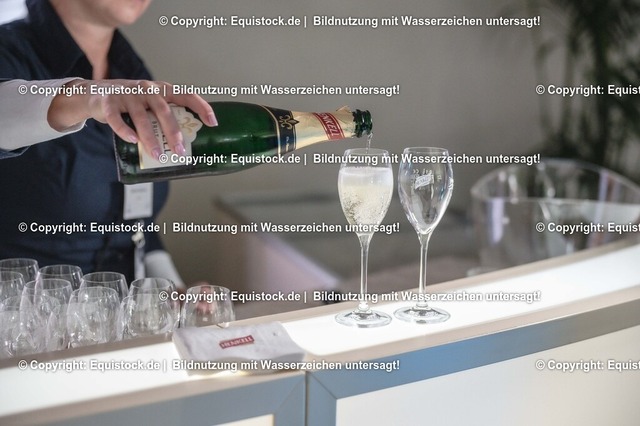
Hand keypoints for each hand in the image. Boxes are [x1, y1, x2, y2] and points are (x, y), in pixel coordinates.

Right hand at [48, 79, 217, 158]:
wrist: (93, 94)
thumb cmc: (130, 103)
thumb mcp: (150, 105)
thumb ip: (164, 117)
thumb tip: (186, 145)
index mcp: (161, 90)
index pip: (186, 95)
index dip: (201, 107)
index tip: (213, 123)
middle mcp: (147, 89)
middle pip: (164, 111)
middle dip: (173, 133)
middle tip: (180, 151)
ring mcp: (127, 94)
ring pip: (141, 117)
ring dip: (151, 138)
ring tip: (157, 154)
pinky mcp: (108, 102)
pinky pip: (116, 118)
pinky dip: (125, 130)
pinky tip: (133, 141)